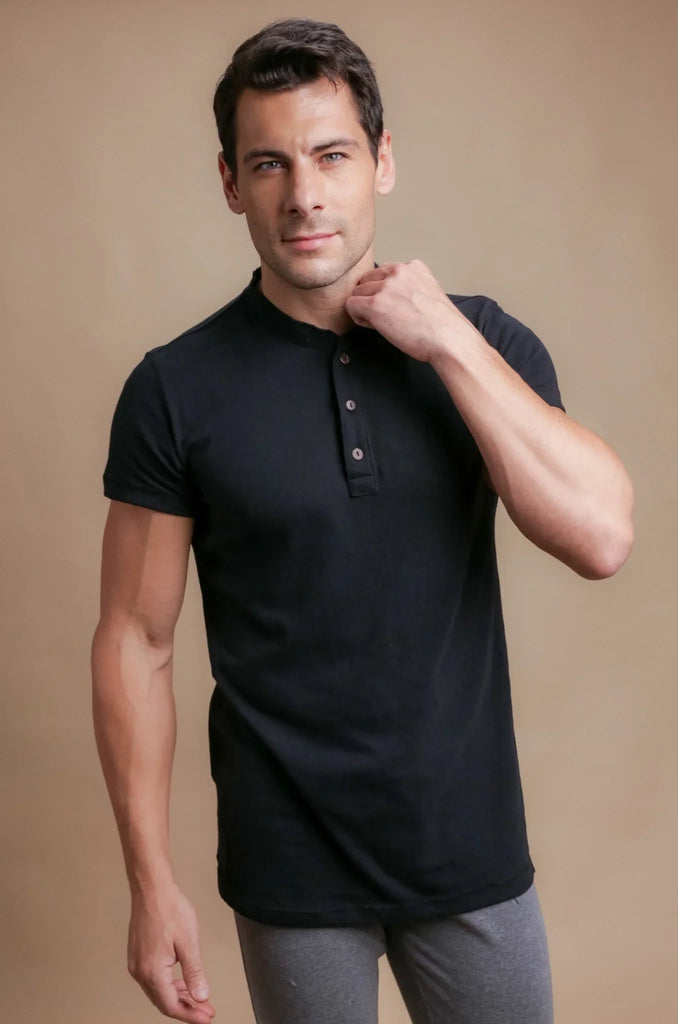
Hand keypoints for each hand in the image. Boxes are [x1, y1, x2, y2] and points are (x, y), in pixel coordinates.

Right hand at [127, 884, 215, 1023]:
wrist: (152, 889)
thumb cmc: (169, 909)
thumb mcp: (188, 942)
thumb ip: (195, 973)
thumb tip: (201, 996)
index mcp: (152, 971)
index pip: (171, 1005)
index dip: (191, 1014)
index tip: (207, 1017)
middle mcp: (140, 971)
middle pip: (163, 1002)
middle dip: (187, 1008)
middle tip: (206, 1010)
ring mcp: (137, 963)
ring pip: (158, 992)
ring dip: (178, 997)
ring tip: (198, 998)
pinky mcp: (138, 955)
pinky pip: (153, 980)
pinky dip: (169, 985)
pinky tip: (181, 982)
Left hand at [345, 260, 475, 362]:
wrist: (449, 340)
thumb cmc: (443, 326)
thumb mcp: (429, 293)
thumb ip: (409, 287)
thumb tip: (391, 298)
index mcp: (413, 267)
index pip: (383, 273)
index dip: (383, 292)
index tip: (394, 307)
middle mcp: (398, 271)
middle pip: (366, 281)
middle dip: (371, 298)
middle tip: (387, 318)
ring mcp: (386, 287)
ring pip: (357, 293)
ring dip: (364, 309)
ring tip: (384, 324)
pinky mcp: (375, 304)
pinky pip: (351, 305)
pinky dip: (358, 317)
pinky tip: (375, 327)